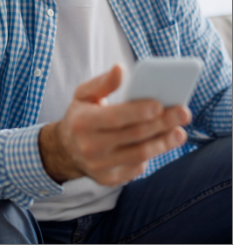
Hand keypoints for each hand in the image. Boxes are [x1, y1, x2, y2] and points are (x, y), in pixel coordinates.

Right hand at [39, 64, 191, 185]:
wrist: (65, 150)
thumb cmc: (80, 115)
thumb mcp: (84, 94)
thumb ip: (103, 82)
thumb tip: (120, 68)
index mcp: (83, 122)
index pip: (115, 117)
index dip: (138, 111)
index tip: (160, 104)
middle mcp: (91, 147)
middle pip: (134, 135)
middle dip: (162, 123)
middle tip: (184, 113)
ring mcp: (100, 166)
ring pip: (140, 154)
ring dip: (164, 142)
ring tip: (180, 131)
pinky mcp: (109, 180)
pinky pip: (136, 167)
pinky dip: (151, 154)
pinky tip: (162, 143)